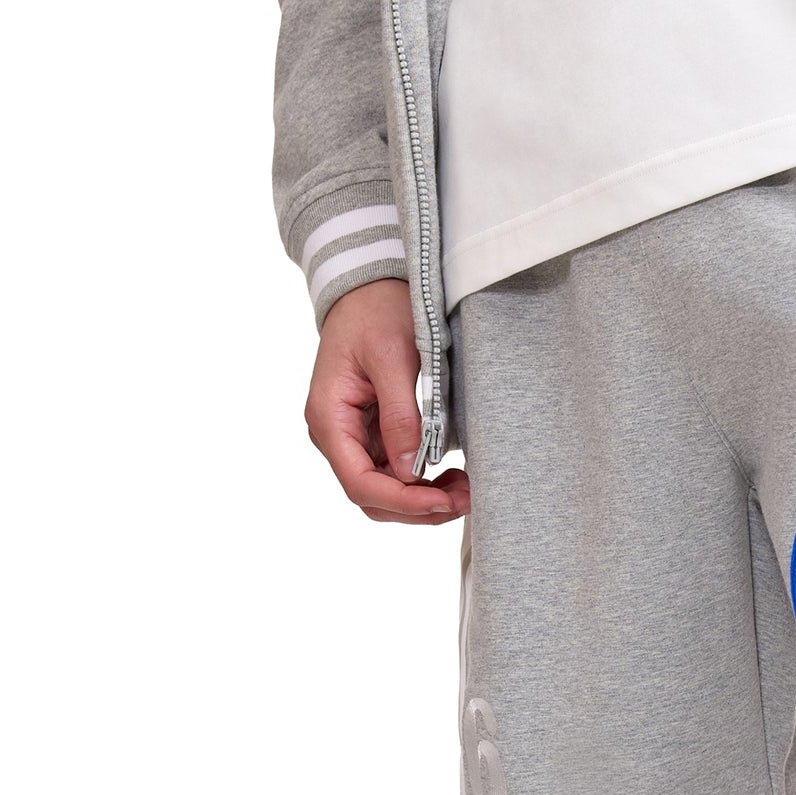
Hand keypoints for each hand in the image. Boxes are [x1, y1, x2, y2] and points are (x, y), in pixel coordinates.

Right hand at [305, 278, 468, 524]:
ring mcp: (353, 437)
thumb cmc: (377, 311)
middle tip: (466, 498)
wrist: (370, 286)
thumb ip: (402, 416)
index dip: (404, 502)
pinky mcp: (373, 434)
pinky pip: (395, 473)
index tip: (445, 502)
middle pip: (373, 497)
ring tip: (465, 490)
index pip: (361, 483)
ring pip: (385, 492)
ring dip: (424, 500)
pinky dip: (423, 483)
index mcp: (329, 417)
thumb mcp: (394, 357)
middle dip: (419, 508)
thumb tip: (412, 471)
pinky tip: (451, 476)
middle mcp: (336, 435)